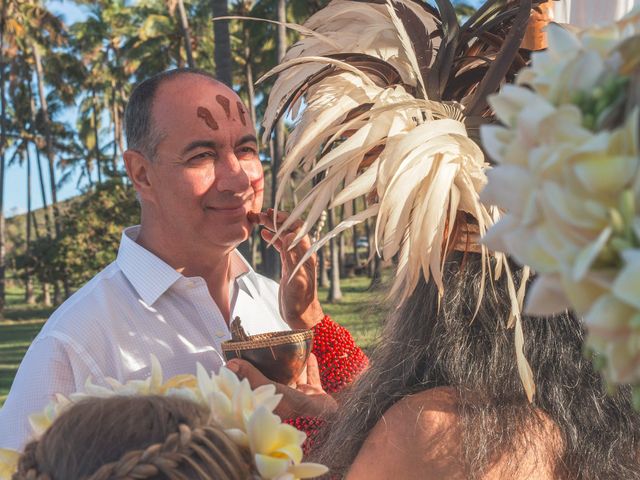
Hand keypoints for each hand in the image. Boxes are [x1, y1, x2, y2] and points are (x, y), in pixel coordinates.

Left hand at [226, 354, 336, 418]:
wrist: (329, 417)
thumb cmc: (297, 406)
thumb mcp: (271, 390)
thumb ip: (252, 376)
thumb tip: (228, 364)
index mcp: (272, 405)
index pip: (258, 390)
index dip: (252, 377)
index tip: (245, 362)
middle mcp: (286, 404)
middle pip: (277, 383)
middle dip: (274, 370)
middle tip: (268, 353)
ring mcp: (303, 400)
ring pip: (296, 380)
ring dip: (294, 367)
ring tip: (289, 352)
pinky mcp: (318, 396)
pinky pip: (313, 379)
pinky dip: (311, 367)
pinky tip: (310, 354)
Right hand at [257, 208, 324, 329]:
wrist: (302, 316)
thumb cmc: (300, 301)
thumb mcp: (296, 280)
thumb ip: (293, 257)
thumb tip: (290, 234)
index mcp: (306, 254)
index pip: (298, 228)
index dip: (285, 218)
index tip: (270, 214)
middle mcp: (302, 253)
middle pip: (290, 229)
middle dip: (276, 219)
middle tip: (259, 214)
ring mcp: (296, 258)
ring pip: (284, 236)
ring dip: (272, 226)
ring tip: (257, 219)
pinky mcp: (289, 265)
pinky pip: (282, 246)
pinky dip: (273, 238)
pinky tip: (264, 233)